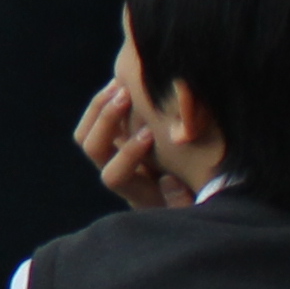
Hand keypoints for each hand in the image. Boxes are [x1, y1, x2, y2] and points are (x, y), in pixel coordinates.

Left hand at [75, 76, 191, 209]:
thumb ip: (183, 200)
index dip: (128, 154)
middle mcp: (122, 174)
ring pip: (87, 133)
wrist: (199, 195)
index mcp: (138, 193)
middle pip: (93, 148)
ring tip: (120, 84)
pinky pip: (97, 121)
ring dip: (99, 107)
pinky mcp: (121, 140)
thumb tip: (166, 180)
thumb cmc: (202, 201)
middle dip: (106, 120)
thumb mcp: (196, 206)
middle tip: (126, 95)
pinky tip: (125, 82)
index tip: (150, 134)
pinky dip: (106, 100)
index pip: (114, 176)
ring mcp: (117, 156)